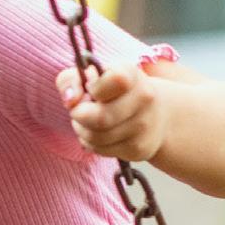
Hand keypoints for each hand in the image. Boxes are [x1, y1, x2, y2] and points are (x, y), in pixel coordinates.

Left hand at [56, 65, 171, 162]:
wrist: (153, 113)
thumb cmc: (112, 91)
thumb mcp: (89, 75)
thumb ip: (70, 81)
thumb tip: (70, 100)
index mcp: (133, 75)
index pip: (118, 80)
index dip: (95, 88)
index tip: (91, 90)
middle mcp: (144, 99)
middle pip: (100, 117)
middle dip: (79, 115)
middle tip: (79, 110)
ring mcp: (144, 126)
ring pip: (96, 137)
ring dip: (82, 130)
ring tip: (88, 121)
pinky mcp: (139, 149)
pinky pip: (100, 149)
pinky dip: (91, 143)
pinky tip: (99, 133)